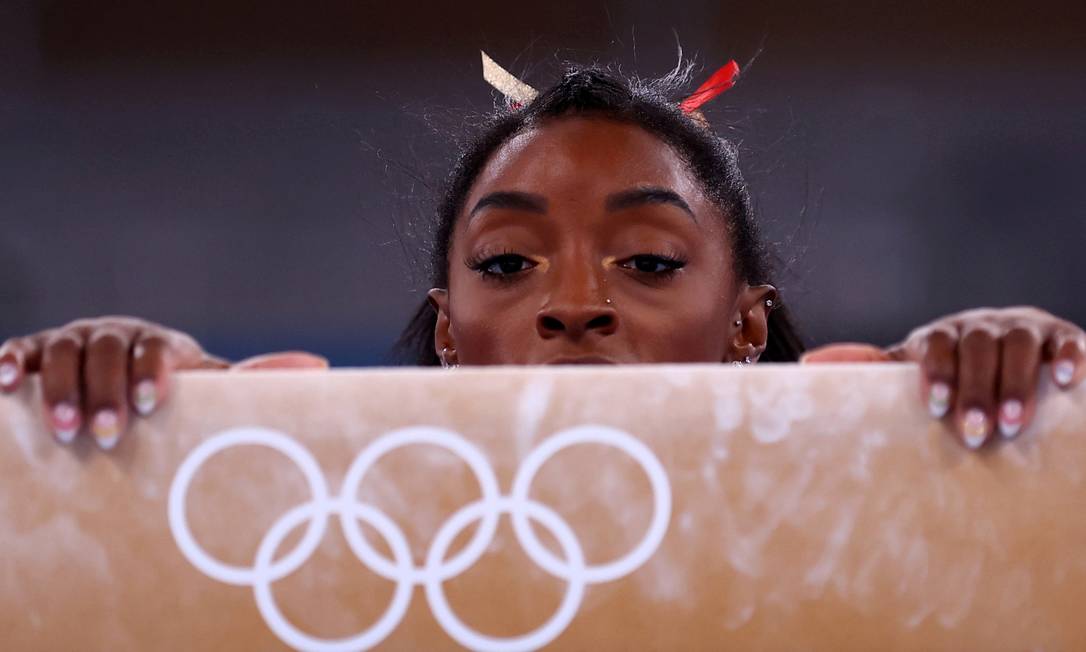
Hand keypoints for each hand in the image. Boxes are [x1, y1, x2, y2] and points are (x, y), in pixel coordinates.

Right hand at [0, 316, 327, 449]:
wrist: (123, 375)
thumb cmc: (171, 387)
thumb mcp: (205, 381)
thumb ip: (251, 377)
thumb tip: (319, 365)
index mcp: (159, 341)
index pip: (155, 346)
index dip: (152, 370)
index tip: (154, 402)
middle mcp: (115, 333)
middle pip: (106, 350)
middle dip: (105, 391)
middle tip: (105, 434)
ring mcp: (72, 340)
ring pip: (62, 352)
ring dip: (59, 388)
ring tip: (63, 429)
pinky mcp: (34, 353)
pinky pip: (18, 351)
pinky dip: (8, 363)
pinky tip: (3, 383)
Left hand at [801, 306, 1085, 448]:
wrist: (1010, 348)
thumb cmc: (952, 369)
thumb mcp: (913, 365)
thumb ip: (870, 365)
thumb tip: (807, 363)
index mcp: (942, 335)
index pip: (936, 344)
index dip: (936, 372)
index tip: (935, 407)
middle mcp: (980, 325)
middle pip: (977, 346)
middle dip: (976, 389)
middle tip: (975, 433)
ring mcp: (1023, 327)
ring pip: (1019, 346)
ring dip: (1017, 383)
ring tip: (1014, 424)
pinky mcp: (1061, 336)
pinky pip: (1067, 340)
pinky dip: (1068, 357)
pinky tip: (1067, 381)